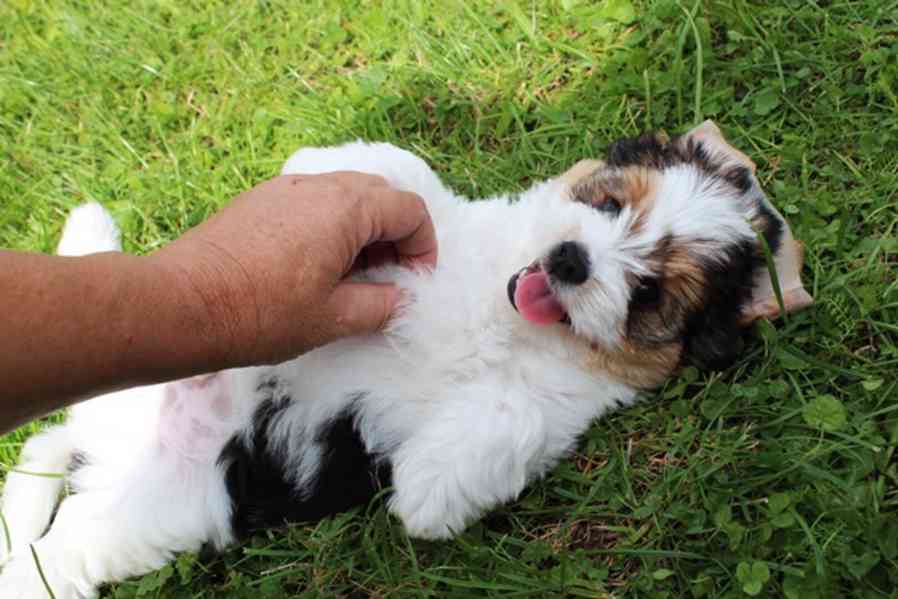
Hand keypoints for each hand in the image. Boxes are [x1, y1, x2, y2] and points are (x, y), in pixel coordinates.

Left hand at [152, 172, 436, 364]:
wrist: (182, 304)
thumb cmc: (263, 313)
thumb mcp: (334, 318)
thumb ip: (381, 305)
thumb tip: (399, 298)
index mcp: (346, 208)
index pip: (409, 210)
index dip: (424, 246)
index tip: (415, 280)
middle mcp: (318, 185)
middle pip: (379, 194)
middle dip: (395, 233)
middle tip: (387, 276)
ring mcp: (285, 188)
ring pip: (344, 194)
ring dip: (362, 228)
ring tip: (351, 273)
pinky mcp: (259, 200)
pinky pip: (311, 200)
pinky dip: (329, 224)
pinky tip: (313, 264)